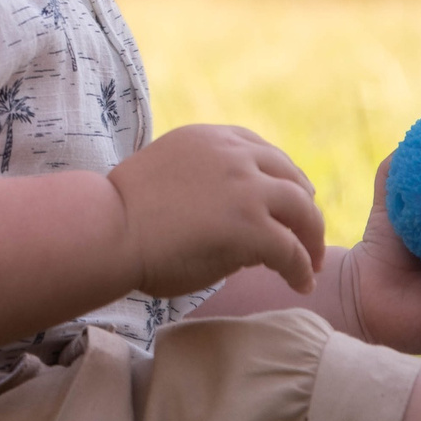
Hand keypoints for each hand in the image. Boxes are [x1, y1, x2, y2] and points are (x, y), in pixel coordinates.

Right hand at [109, 123, 324, 296]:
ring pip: (303, 209)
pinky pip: (292, 249)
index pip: (263, 151)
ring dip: (312, 238)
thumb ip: (204, 180)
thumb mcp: (170, 173)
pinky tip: (300, 283)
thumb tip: (233, 214)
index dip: (282, 178)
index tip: (288, 201)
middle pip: (291, 177)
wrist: (108, 230)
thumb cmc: (123, 213)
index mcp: (210, 138)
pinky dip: (301, 268)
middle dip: (304, 208)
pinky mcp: (252, 226)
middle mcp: (234, 154)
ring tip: (310, 263)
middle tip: (307, 237)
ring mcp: (246, 188)